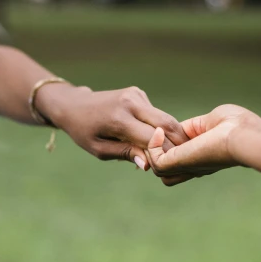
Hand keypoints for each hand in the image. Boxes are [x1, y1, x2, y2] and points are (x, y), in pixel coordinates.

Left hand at [36, 85, 188, 168]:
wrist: (74, 105)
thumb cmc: (84, 131)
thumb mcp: (99, 149)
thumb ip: (125, 153)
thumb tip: (149, 164)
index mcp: (119, 118)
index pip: (152, 138)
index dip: (165, 154)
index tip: (172, 168)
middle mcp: (131, 102)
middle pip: (166, 124)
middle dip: (178, 142)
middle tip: (186, 159)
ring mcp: (136, 94)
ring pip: (163, 119)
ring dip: (169, 136)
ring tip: (172, 153)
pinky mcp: (138, 93)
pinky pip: (154, 114)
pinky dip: (157, 128)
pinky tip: (153, 139)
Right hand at [146, 104, 260, 185]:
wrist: (244, 135)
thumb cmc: (237, 124)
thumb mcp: (211, 120)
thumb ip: (194, 126)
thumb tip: (180, 128)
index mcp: (202, 156)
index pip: (178, 156)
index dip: (168, 143)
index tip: (165, 127)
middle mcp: (194, 166)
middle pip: (166, 171)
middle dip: (157, 151)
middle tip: (159, 132)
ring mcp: (186, 166)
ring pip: (157, 168)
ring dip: (153, 149)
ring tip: (159, 132)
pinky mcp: (179, 163)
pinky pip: (155, 161)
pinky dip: (152, 146)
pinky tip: (160, 132)